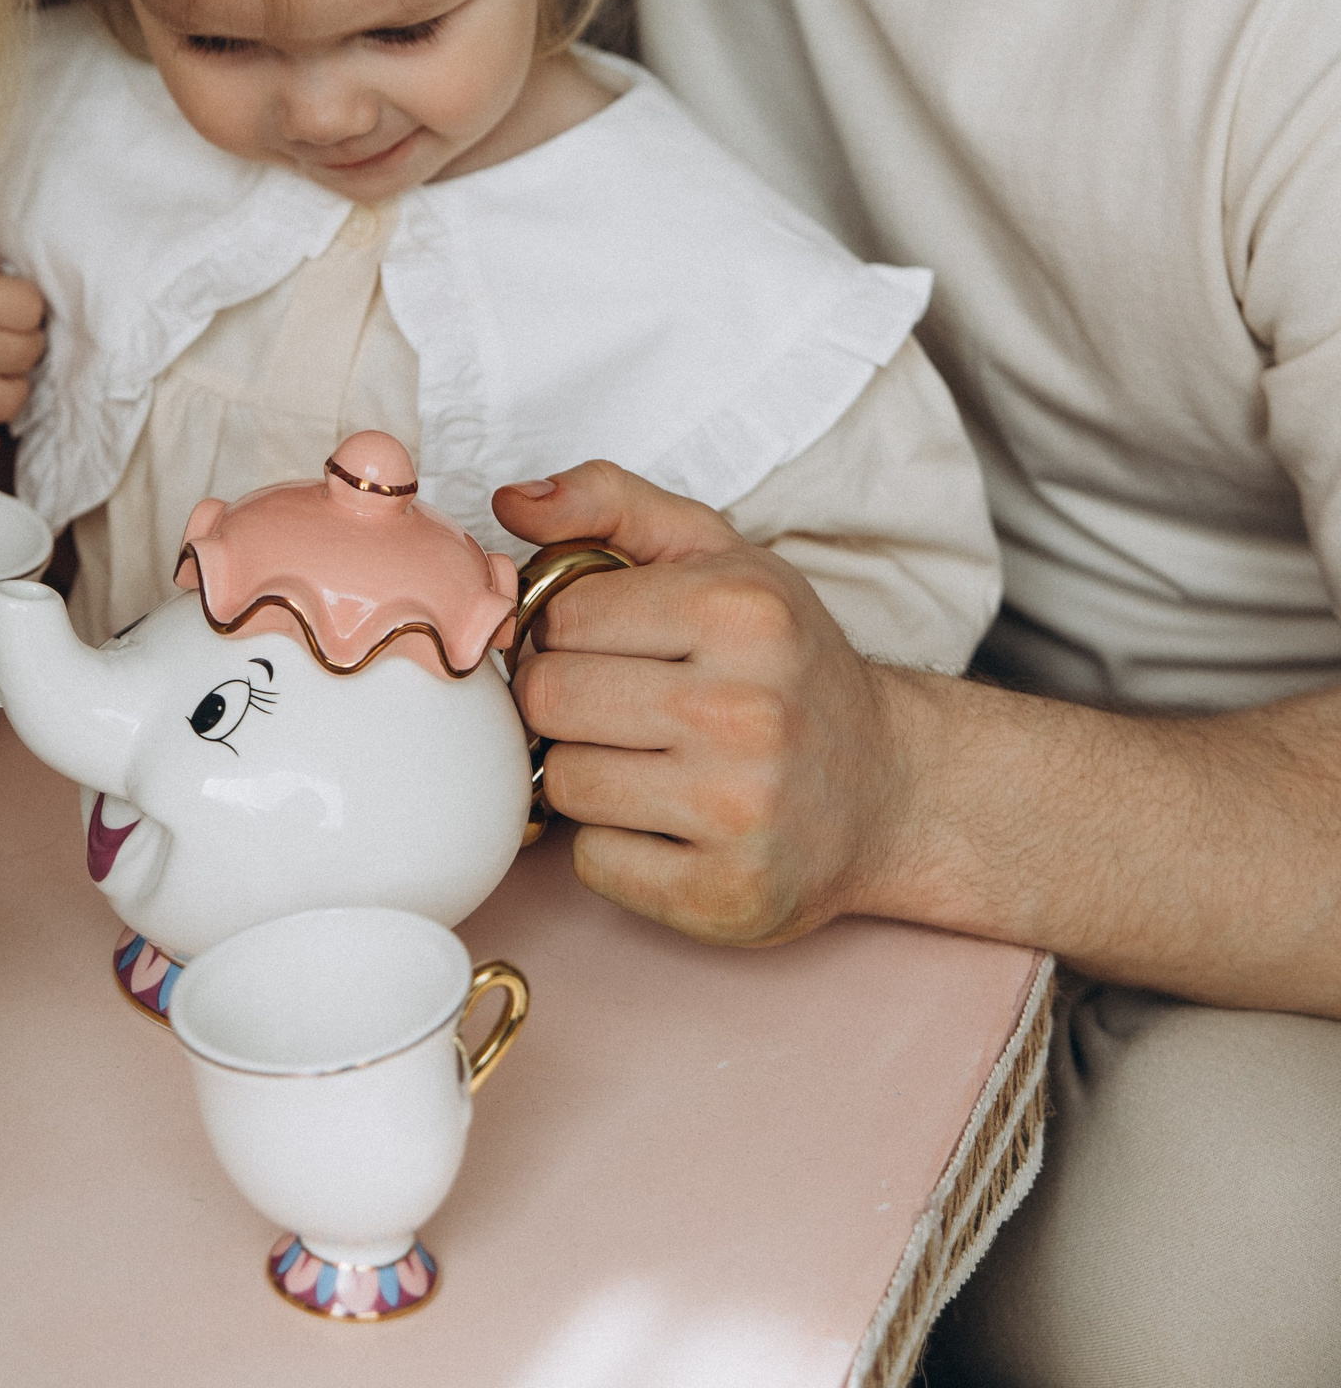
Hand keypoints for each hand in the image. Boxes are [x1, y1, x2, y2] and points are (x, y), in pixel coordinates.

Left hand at [495, 461, 898, 944]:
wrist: (889, 788)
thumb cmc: (785, 663)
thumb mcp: (717, 555)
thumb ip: (610, 503)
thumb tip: (510, 503)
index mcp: (740, 610)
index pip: (561, 618)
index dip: (568, 631)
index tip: (611, 645)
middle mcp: (746, 709)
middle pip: (549, 701)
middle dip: (568, 702)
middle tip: (621, 706)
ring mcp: (739, 811)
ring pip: (562, 784)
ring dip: (587, 774)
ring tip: (647, 761)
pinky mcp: (726, 895)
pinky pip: (595, 864)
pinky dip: (614, 846)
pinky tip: (668, 823)